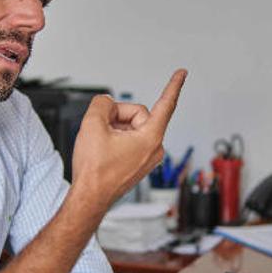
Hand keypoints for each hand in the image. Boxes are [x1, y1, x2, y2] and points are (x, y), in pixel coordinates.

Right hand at [71, 69, 186, 207]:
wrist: (89, 198)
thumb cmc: (95, 171)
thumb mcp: (92, 125)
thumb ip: (101, 104)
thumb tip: (106, 104)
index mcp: (150, 138)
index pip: (166, 104)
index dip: (173, 85)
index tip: (182, 73)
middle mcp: (154, 149)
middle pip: (137, 115)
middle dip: (117, 116)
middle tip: (100, 128)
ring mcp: (147, 158)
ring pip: (131, 128)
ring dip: (114, 129)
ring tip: (100, 144)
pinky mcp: (138, 163)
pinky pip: (129, 140)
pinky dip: (115, 139)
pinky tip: (103, 149)